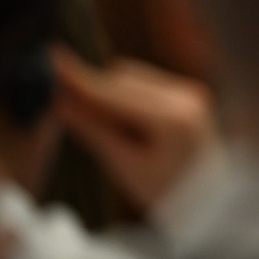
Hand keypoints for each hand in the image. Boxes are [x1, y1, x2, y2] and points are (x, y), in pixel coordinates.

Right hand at [49, 48, 217, 214]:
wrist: (207, 196)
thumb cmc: (165, 190)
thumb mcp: (124, 165)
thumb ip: (94, 129)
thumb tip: (58, 102)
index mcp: (174, 117)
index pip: (115, 91)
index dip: (80, 79)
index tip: (51, 62)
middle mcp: (186, 94)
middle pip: (123, 78)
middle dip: (92, 90)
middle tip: (61, 106)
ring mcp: (189, 89)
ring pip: (132, 76)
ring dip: (108, 93)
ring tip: (106, 129)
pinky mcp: (187, 90)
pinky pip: (144, 83)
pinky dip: (124, 96)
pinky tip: (122, 122)